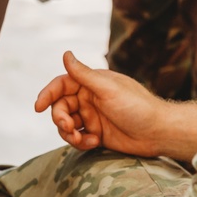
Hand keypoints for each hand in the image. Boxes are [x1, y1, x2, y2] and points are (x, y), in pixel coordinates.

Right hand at [35, 51, 167, 156]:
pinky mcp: (96, 134)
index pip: (61, 85)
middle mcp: (89, 98)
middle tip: (69, 128)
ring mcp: (92, 117)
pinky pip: (77, 138)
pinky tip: (94, 142)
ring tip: (81, 139)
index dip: (47, 94)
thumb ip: (83, 74)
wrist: (159, 133)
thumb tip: (65, 53)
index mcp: (91, 83)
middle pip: (61, 107)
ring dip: (69, 133)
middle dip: (60, 119)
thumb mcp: (108, 88)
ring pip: (66, 125)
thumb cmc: (137, 107)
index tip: (38, 107)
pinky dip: (80, 142)